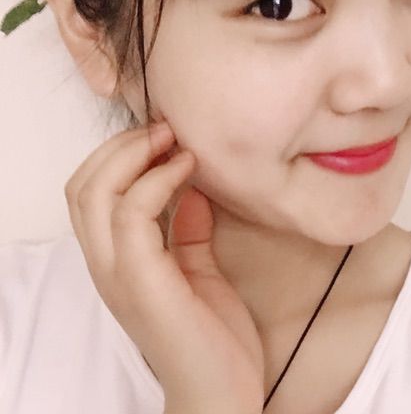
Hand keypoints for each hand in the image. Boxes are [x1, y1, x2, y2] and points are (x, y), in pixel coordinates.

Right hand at [64, 122, 264, 413]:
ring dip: (135, 156)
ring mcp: (120, 276)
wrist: (222, 395)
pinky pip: (132, 217)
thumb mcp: (198, 269)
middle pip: (82, 186)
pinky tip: (188, 172)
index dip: (116, 154)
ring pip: (95, 195)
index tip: (162, 135)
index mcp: (116, 262)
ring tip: (173, 142)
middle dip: (120, 146)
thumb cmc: (211, 335)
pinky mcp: (144, 284)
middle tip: (163, 129)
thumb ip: (187, 231)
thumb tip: (191, 190)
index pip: (87, 193)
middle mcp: (106, 267)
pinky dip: (157, 183)